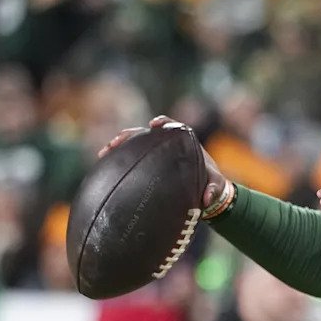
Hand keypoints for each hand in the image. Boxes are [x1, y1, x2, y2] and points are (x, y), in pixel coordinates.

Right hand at [99, 116, 227, 208]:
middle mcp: (166, 143)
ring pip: (134, 144)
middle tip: (117, 141)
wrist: (203, 190)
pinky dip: (118, 159)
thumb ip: (214, 188)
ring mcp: (155, 152)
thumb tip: (207, 198)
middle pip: (145, 133)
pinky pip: (131, 157)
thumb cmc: (210, 182)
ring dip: (119, 146)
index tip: (154, 125)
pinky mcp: (147, 162)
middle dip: (130, 135)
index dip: (163, 122)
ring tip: (105, 153)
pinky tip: (104, 165)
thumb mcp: (215, 184)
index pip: (172, 125)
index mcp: (184, 141)